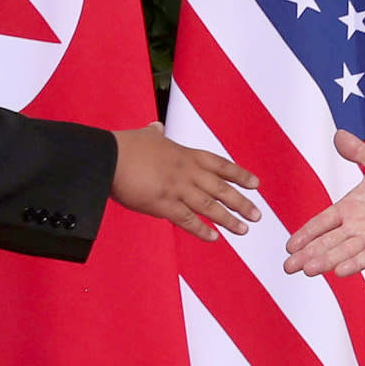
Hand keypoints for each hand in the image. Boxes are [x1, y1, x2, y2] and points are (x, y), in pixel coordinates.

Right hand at [111, 122, 260, 240]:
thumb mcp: (145, 136)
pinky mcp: (163, 205)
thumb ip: (155, 134)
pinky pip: (188, 220)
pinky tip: (214, 238)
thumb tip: (156, 127)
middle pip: (221, 189)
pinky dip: (202, 230)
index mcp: (185, 155)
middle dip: (241, 202)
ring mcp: (177, 189)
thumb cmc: (124, 146)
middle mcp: (187, 172)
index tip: (256, 184)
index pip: (220, 165)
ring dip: (229, 219)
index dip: (240, 175)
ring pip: (210, 207)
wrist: (106, 158)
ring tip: (244, 230)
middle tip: (257, 215)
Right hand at [284, 130, 364, 276]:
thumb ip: (357, 151)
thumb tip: (338, 134)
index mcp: (351, 207)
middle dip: (308, 254)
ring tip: (308, 270)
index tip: (289, 246)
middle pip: (327, 242)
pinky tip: (340, 271)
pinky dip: (355, 263)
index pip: (322, 223)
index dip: (306, 234)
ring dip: (326, 260)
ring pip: (344, 251)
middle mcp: (358, 226)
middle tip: (288, 267)